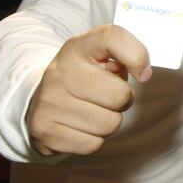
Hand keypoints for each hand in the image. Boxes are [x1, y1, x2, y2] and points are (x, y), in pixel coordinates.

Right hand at [26, 24, 151, 156]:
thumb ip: (124, 55)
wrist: (39, 102)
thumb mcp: (99, 56)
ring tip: (93, 111)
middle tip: (108, 97)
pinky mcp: (45, 131)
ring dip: (109, 121)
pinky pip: (93, 144)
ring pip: (109, 124)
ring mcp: (49, 102)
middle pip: (120, 95)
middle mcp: (60, 72)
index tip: (142, 73)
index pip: (113, 38)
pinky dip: (93, 139)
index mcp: (77, 47)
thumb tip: (143, 73)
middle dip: (123, 100)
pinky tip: (80, 126)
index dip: (137, 56)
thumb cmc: (82, 77)